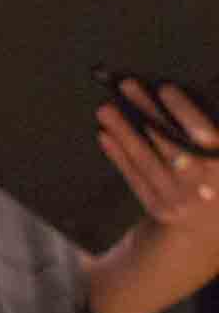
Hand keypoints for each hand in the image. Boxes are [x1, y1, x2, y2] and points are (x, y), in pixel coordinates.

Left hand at [100, 79, 218, 228]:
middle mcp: (206, 185)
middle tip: (127, 86)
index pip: (205, 135)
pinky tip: (105, 135)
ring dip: (124, 132)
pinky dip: (119, 156)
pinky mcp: (160, 209)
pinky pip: (135, 178)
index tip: (165, 89)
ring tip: (106, 109)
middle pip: (171, 143)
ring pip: (147, 160)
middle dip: (147, 112)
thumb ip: (212, 136)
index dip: (184, 111)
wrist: (207, 225)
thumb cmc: (215, 178)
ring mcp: (181, 200)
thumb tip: (172, 96)